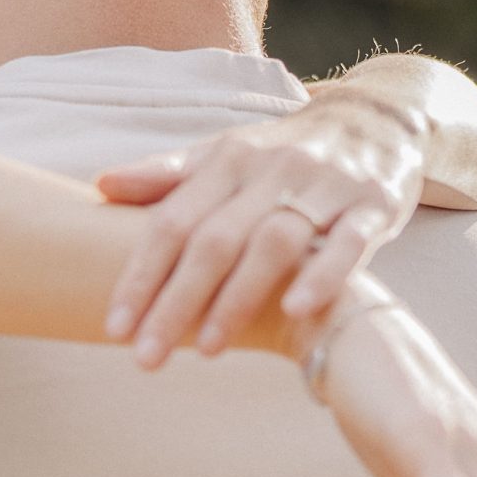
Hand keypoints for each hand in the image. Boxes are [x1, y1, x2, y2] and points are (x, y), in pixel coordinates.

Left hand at [95, 83, 429, 365]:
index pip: (173, 221)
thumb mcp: (224, 154)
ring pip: (274, 243)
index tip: (115, 327)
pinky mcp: (373, 205)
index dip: (141, 274)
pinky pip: (348, 243)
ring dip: (238, 297)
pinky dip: (321, 276)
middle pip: (215, 240)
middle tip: (147, 357)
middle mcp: (271, 171)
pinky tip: (293, 312)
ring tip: (207, 350)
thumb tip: (102, 186)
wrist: (374, 119)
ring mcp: (324, 186)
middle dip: (177, 301)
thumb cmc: (281, 152)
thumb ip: (167, 176)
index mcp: (228, 160)